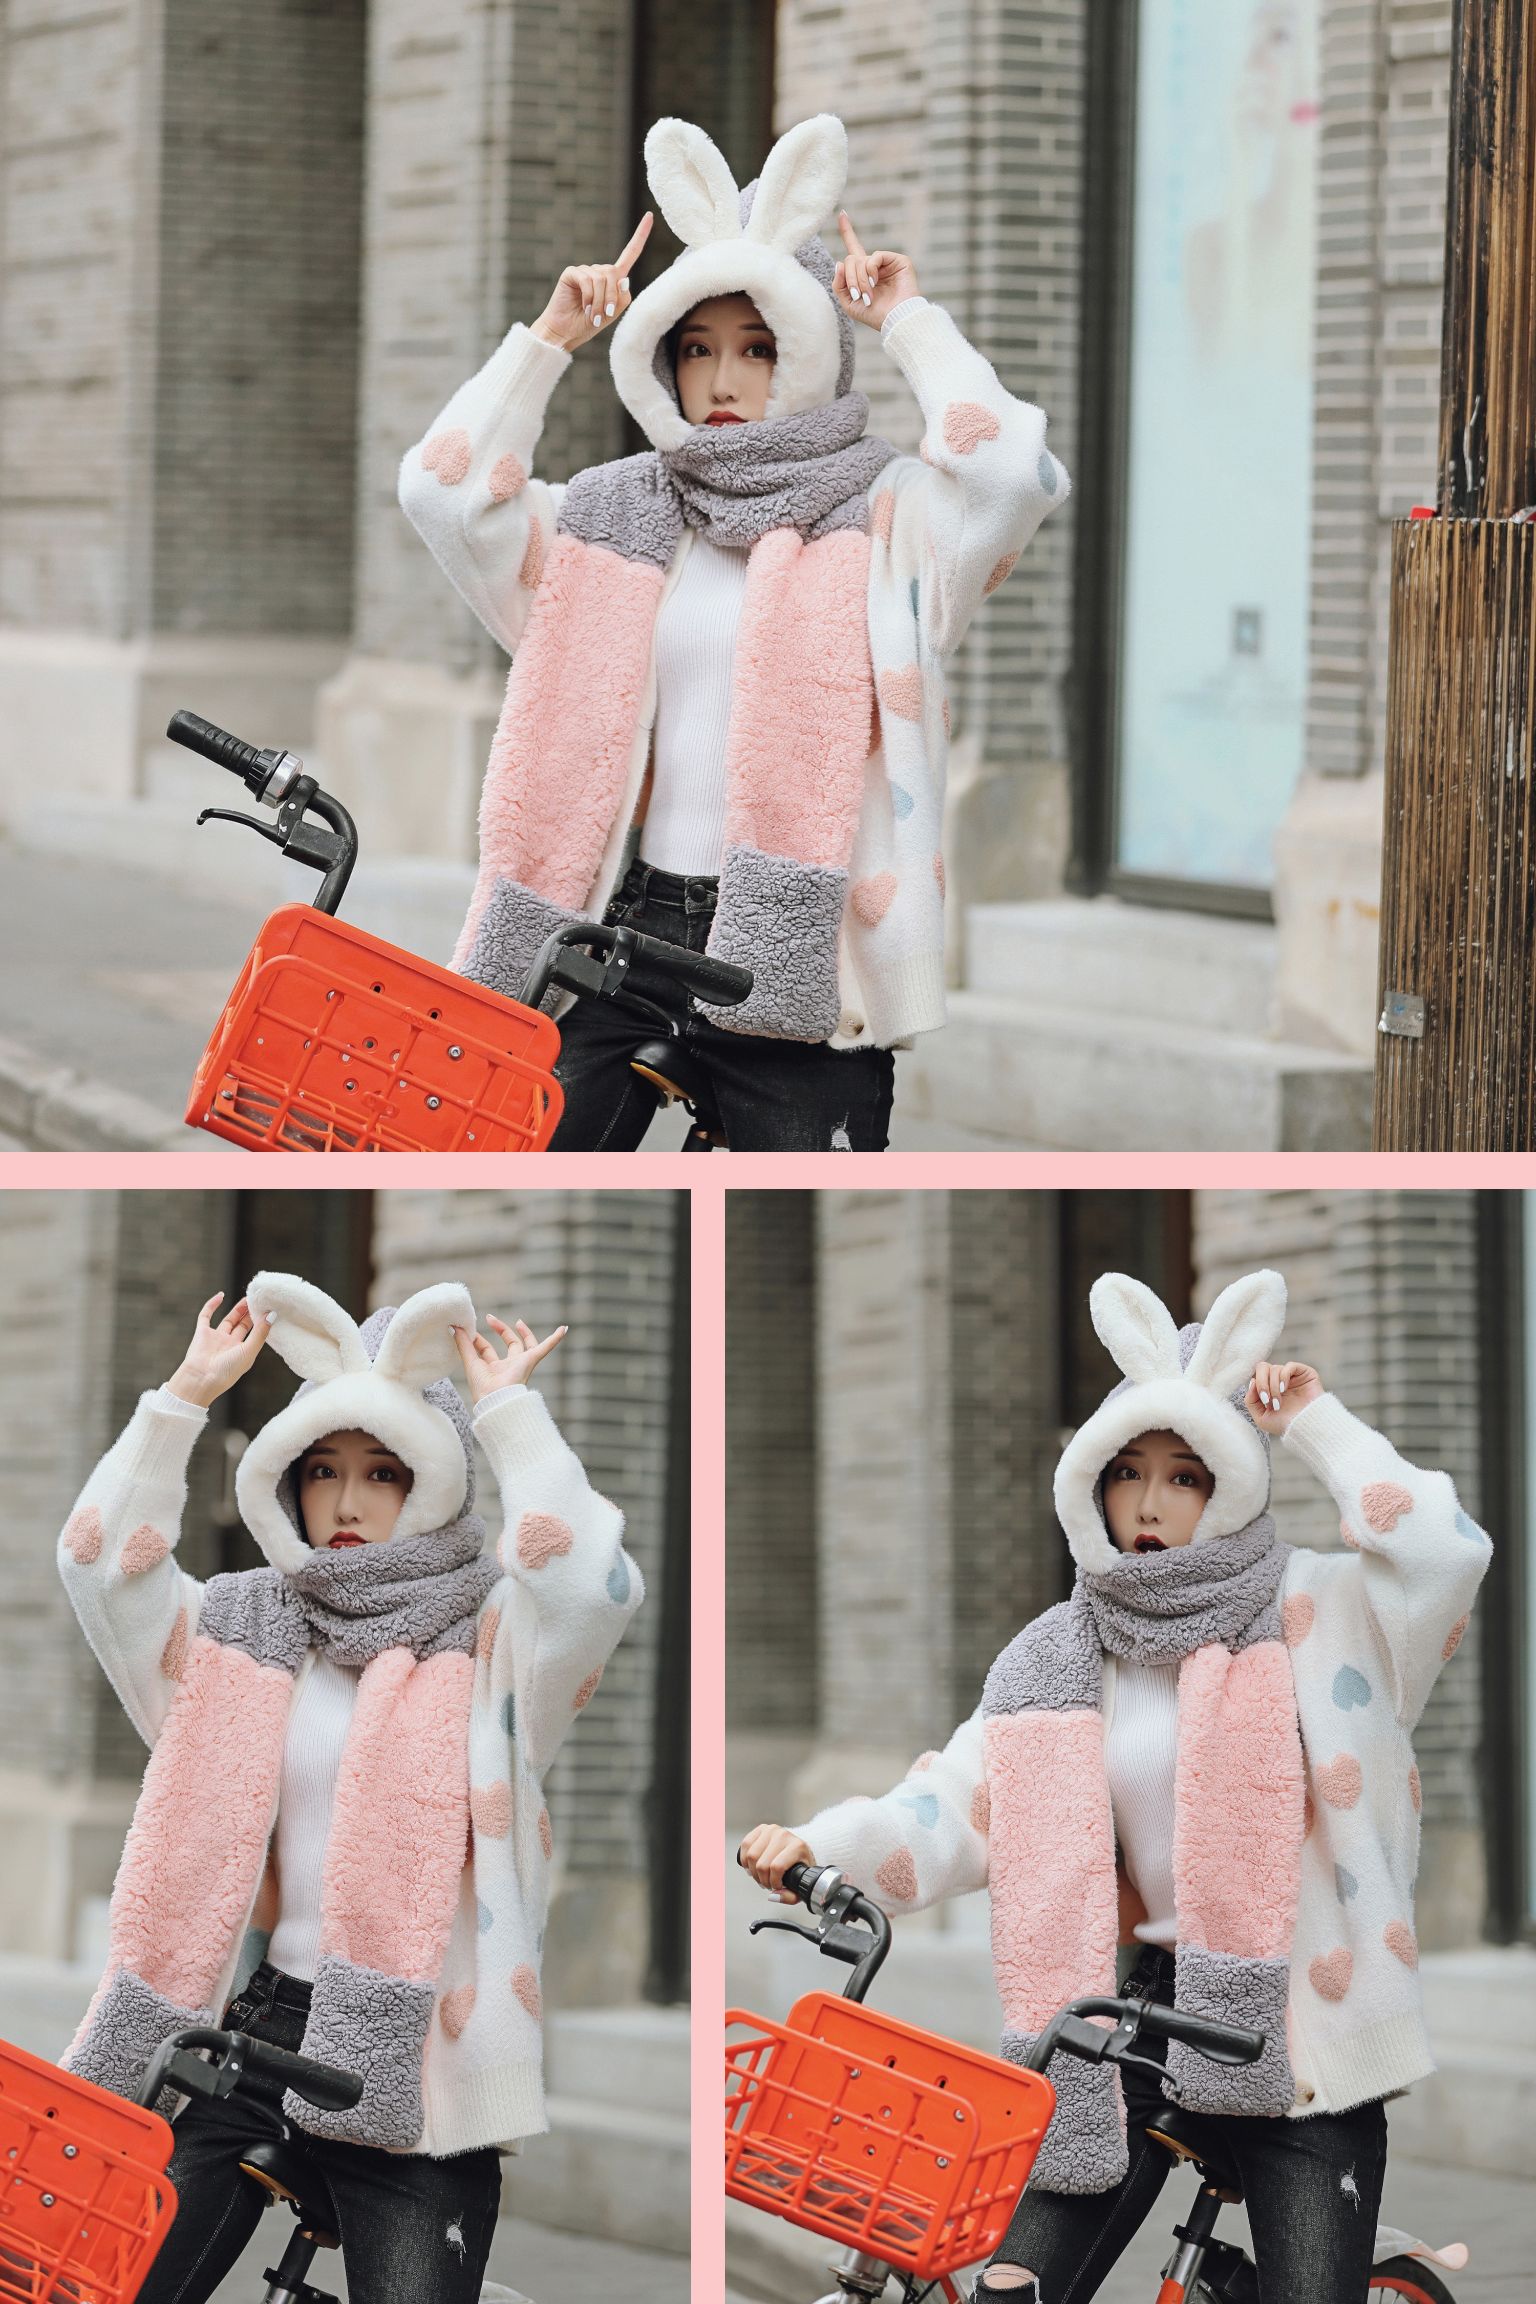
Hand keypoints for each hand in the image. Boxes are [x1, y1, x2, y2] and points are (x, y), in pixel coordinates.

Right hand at [167, 1293, 270, 1409]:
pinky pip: (206, 1316)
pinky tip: (221, 1295)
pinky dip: (212, 1305)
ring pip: (229, 1320)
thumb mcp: (249, 1351)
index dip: (262, 1321)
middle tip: (259, 1299)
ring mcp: (216, 1338)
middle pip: (243, 1325)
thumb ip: (260, 1333)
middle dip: (251, 1313)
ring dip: (238, 1308)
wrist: (200, 1378)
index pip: (255, 1333)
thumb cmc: (227, 1370)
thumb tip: (272, 1315)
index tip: (270, 1308)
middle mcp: (230, 1345)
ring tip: (248, 1297)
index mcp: (242, 1351)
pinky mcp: (202, 1333)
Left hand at [454, 1315, 566, 1402]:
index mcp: (493, 1369)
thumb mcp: (470, 1361)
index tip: (468, 1330)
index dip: (478, 1339)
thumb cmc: (482, 1387)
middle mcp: (508, 1366)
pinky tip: (563, 1329)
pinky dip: (555, 1339)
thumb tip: (455, 1327)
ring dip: (525, 1333)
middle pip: (509, 1346)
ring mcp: (520, 1364)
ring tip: (519, 1321)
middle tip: (490, 1318)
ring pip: (528, 1346)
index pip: (487, 1350)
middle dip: (501, 1331)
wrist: (495, 1399)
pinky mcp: (530, 1361)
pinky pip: (545, 1348)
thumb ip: (463, 1344)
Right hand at [531, 213, 653, 351]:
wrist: (566, 332)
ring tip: (592, 316)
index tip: (650, 215)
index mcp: (613, 279)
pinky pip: (587, 280)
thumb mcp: (612, 315)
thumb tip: (624, 279)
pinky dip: (589, 298)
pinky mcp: (572, 273)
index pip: (630, 253)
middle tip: (603, 316)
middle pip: (614, 274)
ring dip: (599, 302)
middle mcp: (599, 271)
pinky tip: (584, 308)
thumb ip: (622, 298)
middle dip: (611, 298)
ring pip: (601, 279)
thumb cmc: (588, 324)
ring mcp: (585, 270)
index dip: (640, 236)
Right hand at [738, 1824, 815, 1904]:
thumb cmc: (800, 1867)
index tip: (777, 1886)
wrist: (799, 1850)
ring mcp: (772, 1830)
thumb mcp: (801, 1884)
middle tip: (767, 1883)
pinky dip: (745, 1859)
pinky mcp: (761, 1829)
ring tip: (761, 1875)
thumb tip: (773, 1895)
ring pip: (751, 1855)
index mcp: (798, 1846)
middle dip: (762, 1880)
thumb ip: (790, 1897)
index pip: (777, 1867)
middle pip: (762, 1864)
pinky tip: (753, 1866)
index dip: (773, 1882)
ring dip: (753, 1871)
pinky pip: (745, 1845)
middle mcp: (784, 1835)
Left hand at [834, 211, 919, 329]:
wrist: (894, 320)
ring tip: (868, 294)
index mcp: (863, 273)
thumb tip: (839, 262)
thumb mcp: (848, 303)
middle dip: (850, 278)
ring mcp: (887, 262)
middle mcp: (875, 265)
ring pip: (861, 260)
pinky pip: (875, 256)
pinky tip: (875, 281)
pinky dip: (871, 270)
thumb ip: (838, 284)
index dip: (847, 231)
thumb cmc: (874, 315)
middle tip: (858, 295)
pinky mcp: (898, 260)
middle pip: (851, 259)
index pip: (853, 248)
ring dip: (859, 278)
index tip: (841, 214)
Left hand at [1246, 1361, 1324, 1435]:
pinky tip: (1284, 1389)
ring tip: (1278, 1403)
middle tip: (1267, 1399)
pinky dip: (1283, 1376)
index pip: (1256, 1375)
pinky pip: (1289, 1366)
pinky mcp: (1304, 1373)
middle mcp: (1279, 1381)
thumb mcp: (1261, 1418)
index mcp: (1269, 1388)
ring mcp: (1291, 1376)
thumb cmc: (1286, 1425)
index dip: (1256, 1386)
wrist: (1306, 1428)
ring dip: (1273, 1387)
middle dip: (1262, 1383)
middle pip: (1262, 1367)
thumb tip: (1252, 1381)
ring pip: (1275, 1369)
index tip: (1263, 1400)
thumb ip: (1251, 1400)